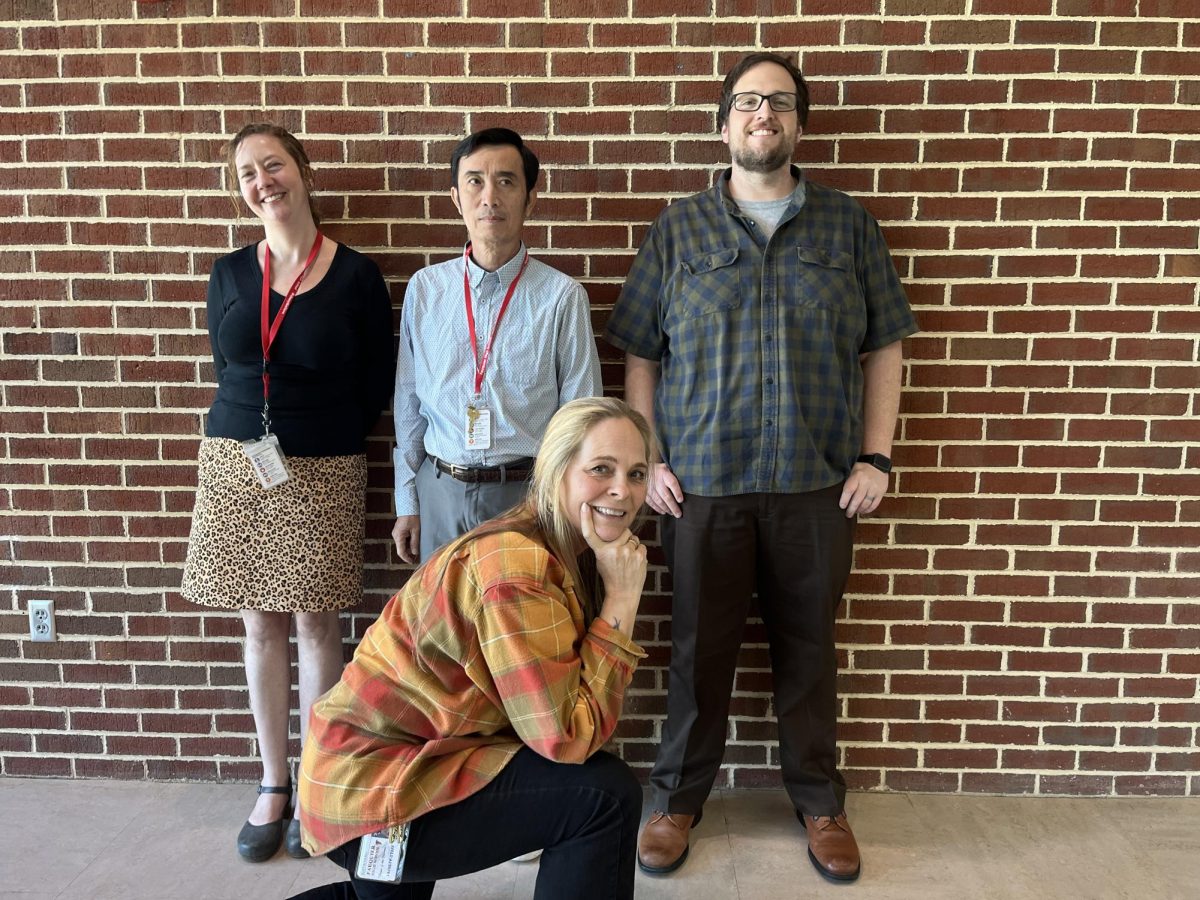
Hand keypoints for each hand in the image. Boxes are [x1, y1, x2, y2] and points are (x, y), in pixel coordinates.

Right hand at [392, 515, 420, 563]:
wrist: (408, 506)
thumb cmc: (412, 517)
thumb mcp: (416, 530)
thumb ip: (415, 542)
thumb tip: (415, 553)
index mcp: (398, 536)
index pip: (401, 552)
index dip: (406, 558)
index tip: (412, 562)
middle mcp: (395, 535)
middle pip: (401, 549)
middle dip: (408, 554)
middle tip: (417, 557)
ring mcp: (396, 533)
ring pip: (402, 544)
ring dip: (409, 548)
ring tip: (417, 549)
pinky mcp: (398, 531)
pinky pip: (402, 540)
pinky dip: (408, 543)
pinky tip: (414, 543)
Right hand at [580, 504, 646, 635]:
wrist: (623, 593)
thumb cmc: (611, 576)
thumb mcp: (601, 561)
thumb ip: (605, 546)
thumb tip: (613, 530)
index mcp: (601, 552)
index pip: (590, 533)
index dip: (586, 519)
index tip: (585, 507)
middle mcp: (613, 550)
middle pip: (623, 531)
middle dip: (624, 538)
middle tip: (621, 552)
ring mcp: (627, 552)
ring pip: (633, 539)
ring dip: (632, 546)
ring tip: (627, 559)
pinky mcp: (640, 555)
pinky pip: (641, 545)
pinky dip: (639, 552)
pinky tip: (634, 562)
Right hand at [646, 462, 683, 516]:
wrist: (642, 468)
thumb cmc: (658, 470)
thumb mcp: (667, 468)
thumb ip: (673, 475)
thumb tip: (684, 486)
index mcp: (664, 473)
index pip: (672, 483)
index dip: (677, 492)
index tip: (681, 500)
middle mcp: (657, 481)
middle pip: (666, 495)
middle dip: (673, 506)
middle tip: (678, 514)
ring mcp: (649, 487)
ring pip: (659, 501)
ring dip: (666, 509)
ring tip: (672, 513)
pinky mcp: (644, 493)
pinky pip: (651, 502)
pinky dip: (657, 508)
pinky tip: (663, 512)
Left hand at [839, 463, 888, 518]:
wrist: (878, 463)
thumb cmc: (862, 468)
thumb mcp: (853, 471)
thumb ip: (849, 483)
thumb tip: (843, 498)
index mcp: (857, 476)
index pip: (849, 490)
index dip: (845, 500)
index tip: (842, 506)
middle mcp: (866, 482)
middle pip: (858, 499)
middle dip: (851, 509)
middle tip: (848, 514)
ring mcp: (875, 488)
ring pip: (866, 503)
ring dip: (860, 510)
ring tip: (855, 512)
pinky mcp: (881, 492)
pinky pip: (875, 504)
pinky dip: (869, 509)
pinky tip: (864, 511)